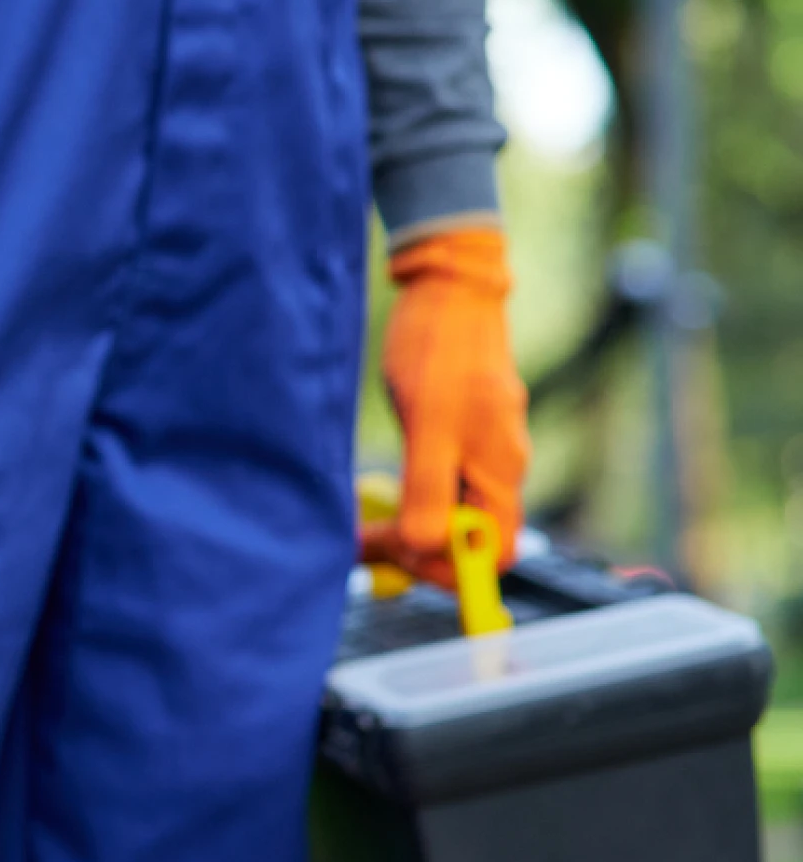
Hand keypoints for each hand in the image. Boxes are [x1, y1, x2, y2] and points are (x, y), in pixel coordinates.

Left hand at [363, 225, 529, 585]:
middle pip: (469, 544)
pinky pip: (439, 488)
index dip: (451, 571)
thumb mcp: (429, 423)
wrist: (447, 290)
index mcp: (502, 473)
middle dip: (419, 553)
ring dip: (408, 529)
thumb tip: (424, 547)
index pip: (495, 557)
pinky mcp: (459, 436)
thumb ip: (430, 487)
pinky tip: (376, 493)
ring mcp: (480, 453)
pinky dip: (408, 501)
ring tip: (361, 525)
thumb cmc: (440, 351)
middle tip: (363, 543)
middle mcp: (499, 470)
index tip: (399, 557)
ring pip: (450, 516)